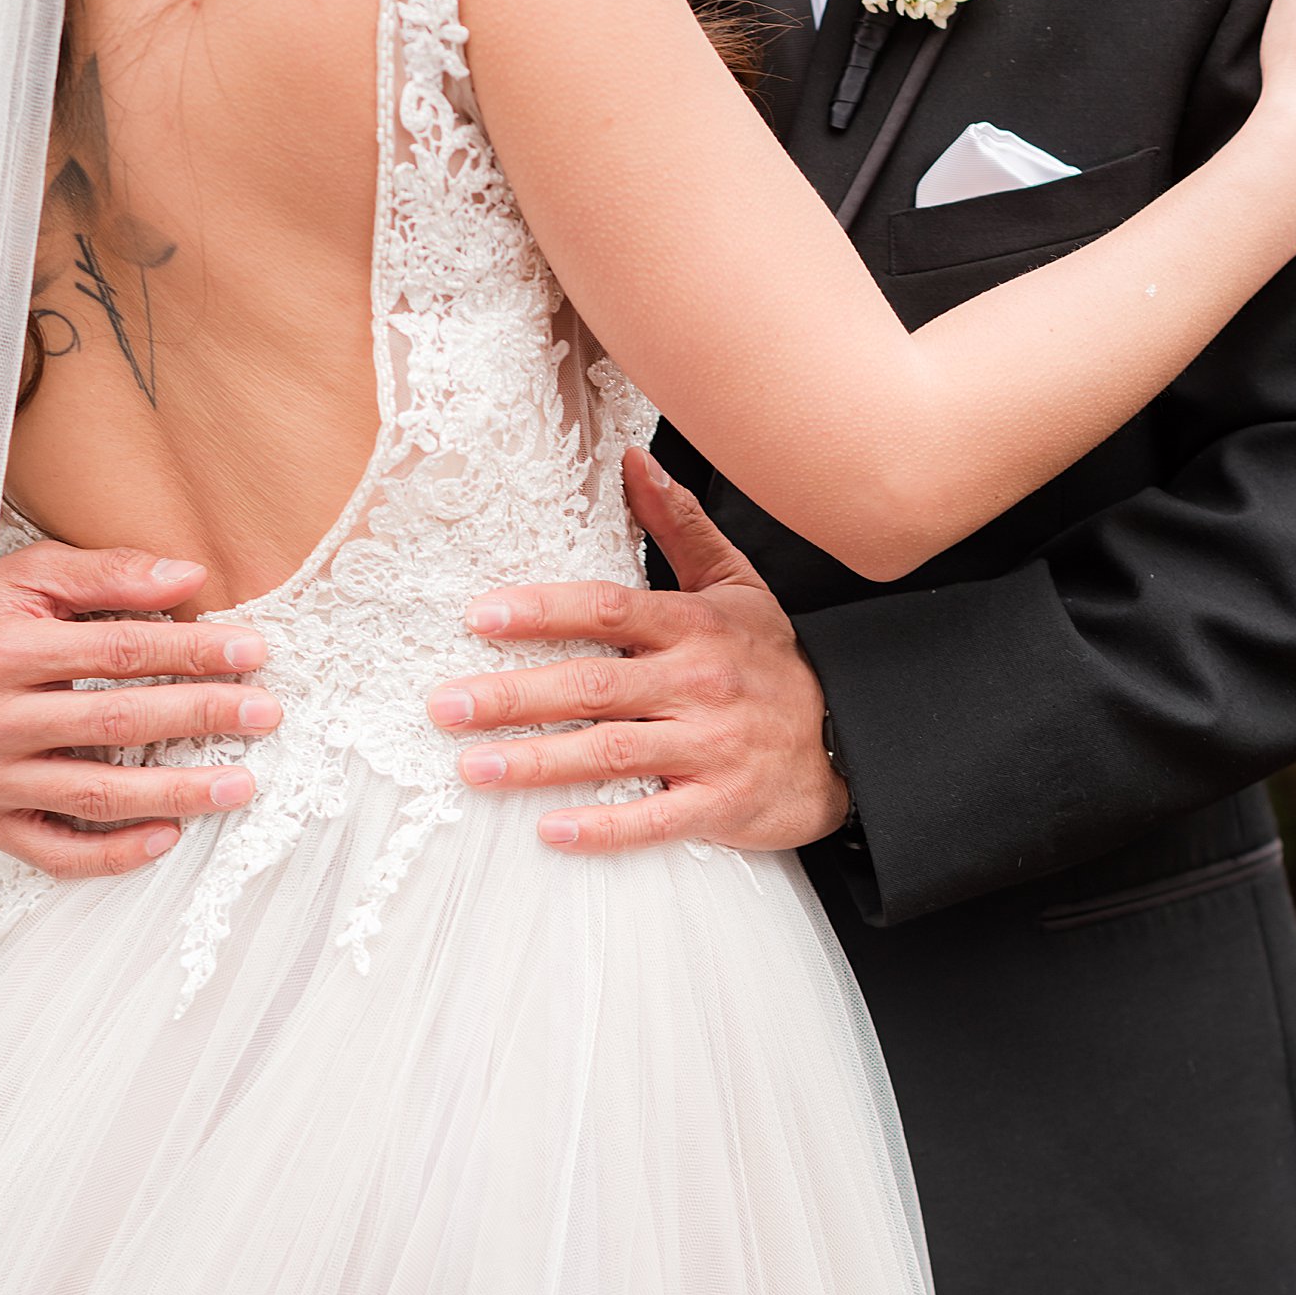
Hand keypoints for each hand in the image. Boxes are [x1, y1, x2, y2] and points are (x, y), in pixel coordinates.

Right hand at [0, 544, 282, 877]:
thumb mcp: (25, 580)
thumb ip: (105, 573)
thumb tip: (188, 575)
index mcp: (5, 650)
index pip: (116, 652)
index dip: (190, 651)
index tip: (251, 651)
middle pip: (116, 720)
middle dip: (200, 715)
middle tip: (264, 712)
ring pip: (96, 793)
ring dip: (176, 792)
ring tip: (241, 784)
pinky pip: (57, 852)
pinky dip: (115, 853)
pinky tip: (169, 837)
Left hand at [427, 450, 850, 854]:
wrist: (849, 743)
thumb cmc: (777, 665)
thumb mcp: (738, 587)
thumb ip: (681, 528)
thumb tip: (633, 462)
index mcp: (694, 626)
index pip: (608, 611)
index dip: (543, 611)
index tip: (481, 617)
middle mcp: (699, 683)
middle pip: (593, 685)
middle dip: (513, 696)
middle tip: (446, 705)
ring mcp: (710, 747)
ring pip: (612, 753)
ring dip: (538, 762)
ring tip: (473, 768)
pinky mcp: (720, 805)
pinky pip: (654, 818)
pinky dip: (603, 829)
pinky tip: (550, 832)